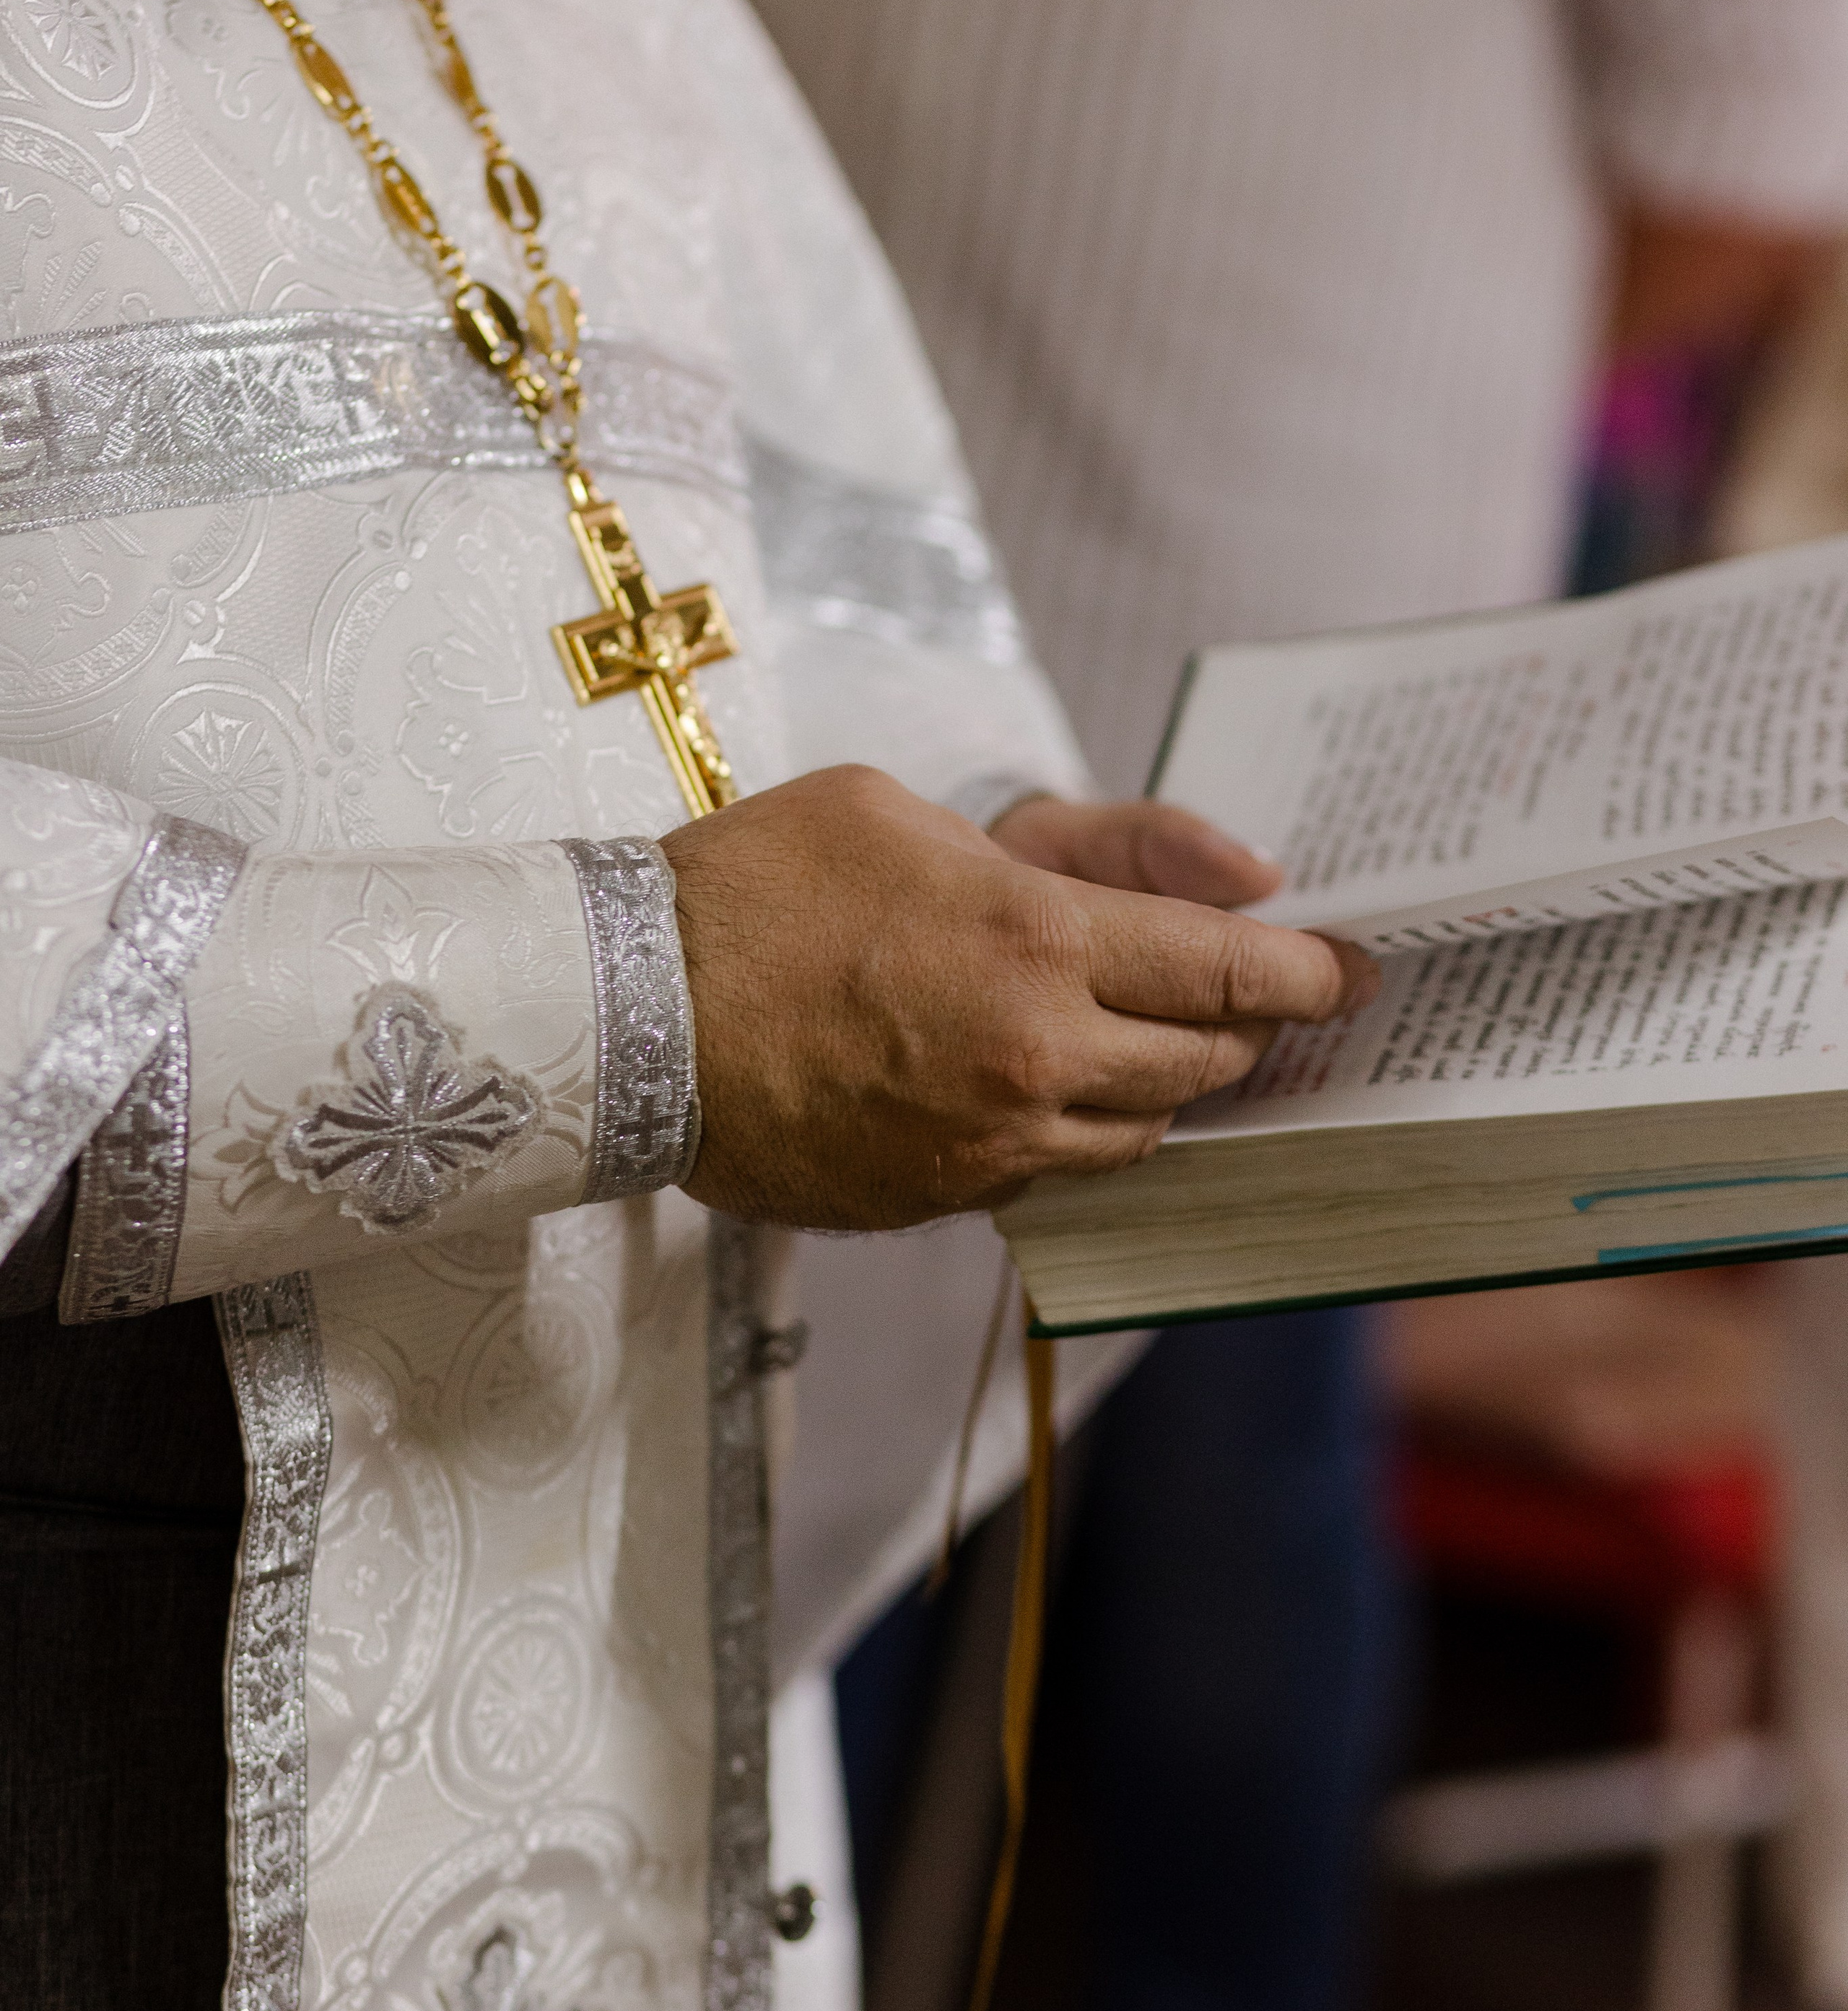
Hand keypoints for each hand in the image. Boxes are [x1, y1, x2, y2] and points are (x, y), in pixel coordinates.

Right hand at [662, 766, 1375, 1229]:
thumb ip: (1082, 842)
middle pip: (1204, 1061)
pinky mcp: (938, 1199)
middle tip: (1264, 1000)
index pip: (1230, 972)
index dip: (1309, 975)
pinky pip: (1052, 1170)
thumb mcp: (917, 812)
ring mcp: (988, 1144)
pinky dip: (1078, 1128)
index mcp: (1037, 944)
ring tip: (1169, 1043)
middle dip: (1249, 1028)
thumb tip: (1232, 870)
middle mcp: (1034, 1058)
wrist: (627, 1012)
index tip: (1353, 971)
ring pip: (1142, 1132)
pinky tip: (1057, 1088)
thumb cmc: (763, 884)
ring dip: (1170, 1085)